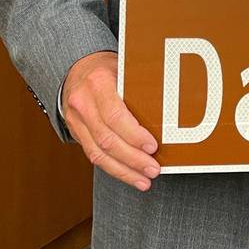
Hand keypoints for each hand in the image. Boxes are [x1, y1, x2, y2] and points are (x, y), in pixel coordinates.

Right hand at [61, 50, 159, 190]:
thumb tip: (172, 108)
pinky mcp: (76, 133)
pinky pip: (93, 155)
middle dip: (132, 159)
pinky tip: (130, 175)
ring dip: (124, 170)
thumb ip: (141, 87)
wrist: (77, 69)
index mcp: (98, 83)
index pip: (115, 115)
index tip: (153, 147)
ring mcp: (76, 119)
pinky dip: (113, 168)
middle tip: (153, 169)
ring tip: (144, 180)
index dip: (134, 135)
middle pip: (107, 139)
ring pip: (98, 153)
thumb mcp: (125, 68)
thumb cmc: (110, 69)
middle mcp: (83, 102)